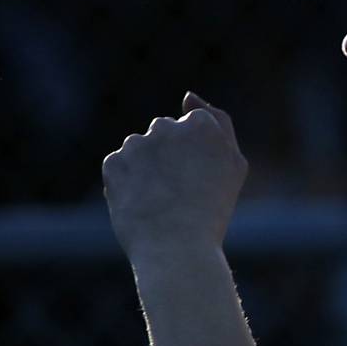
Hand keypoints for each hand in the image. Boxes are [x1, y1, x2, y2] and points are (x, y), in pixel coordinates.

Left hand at [103, 92, 248, 260]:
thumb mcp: (234, 165)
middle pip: (164, 134)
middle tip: (181, 195)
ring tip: (160, 203)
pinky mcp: (112, 162)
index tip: (200, 180)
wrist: (176, 248)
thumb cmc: (212, 211)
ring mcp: (136, 144)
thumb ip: (219, 123)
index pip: (193, 125)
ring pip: (139, 150)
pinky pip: (119, 167)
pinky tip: (142, 204)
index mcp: (202, 125)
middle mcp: (166, 127)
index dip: (196, 156)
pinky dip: (127, 184)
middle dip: (168, 157)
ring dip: (146, 169)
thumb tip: (188, 97)